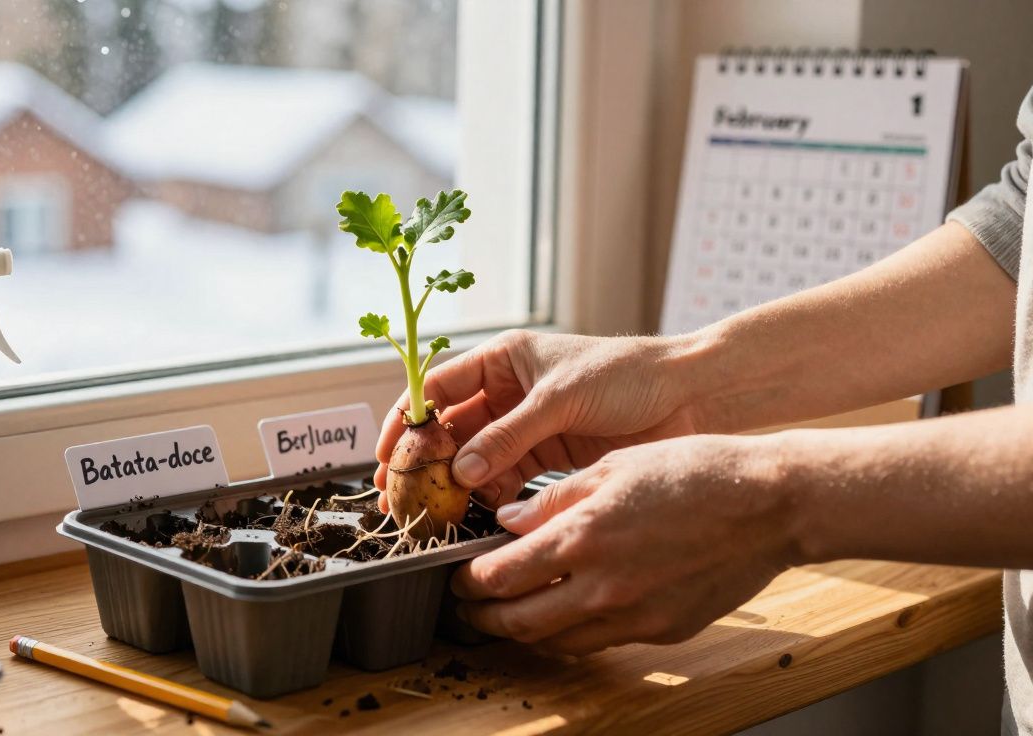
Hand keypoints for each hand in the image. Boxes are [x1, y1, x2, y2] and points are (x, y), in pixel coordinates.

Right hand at [375, 330, 705, 506]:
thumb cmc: (626, 375)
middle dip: (426, 459)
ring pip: (475, 456)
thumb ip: (508, 437)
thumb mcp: (560, 400)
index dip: (407, 418)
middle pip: (451, 426)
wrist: (688, 396)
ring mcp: (527, 425)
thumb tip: (460, 472)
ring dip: (457, 482)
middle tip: (400, 494)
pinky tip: (481, 514)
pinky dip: (492, 495)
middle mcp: (508, 390)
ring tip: (436, 512)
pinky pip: (506, 477)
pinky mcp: (549, 455)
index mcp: (504, 358)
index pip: (438, 386)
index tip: (387, 452)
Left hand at [452, 434, 798, 654]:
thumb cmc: (695, 470)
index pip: (502, 576)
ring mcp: (634, 614)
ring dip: (524, 633)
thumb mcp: (613, 466)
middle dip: (484, 619)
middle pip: (520, 622)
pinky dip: (572, 633)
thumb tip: (511, 520)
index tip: (457, 578)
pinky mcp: (663, 629)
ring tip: (509, 618)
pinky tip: (565, 615)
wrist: (771, 503)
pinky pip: (601, 641)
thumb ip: (554, 498)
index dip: (470, 582)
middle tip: (468, 610)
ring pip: (557, 641)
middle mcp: (602, 586)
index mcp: (583, 536)